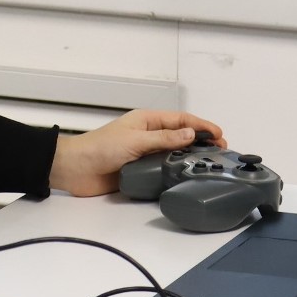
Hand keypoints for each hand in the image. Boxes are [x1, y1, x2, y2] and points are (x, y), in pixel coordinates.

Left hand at [48, 109, 226, 197]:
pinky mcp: (140, 170)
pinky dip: (176, 171)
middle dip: (201, 141)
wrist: (75, 169)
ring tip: (210, 164)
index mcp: (147, 121)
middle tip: (221, 151)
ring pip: (174, 153)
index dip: (201, 126)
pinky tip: (188, 177)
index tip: (219, 134)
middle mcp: (148, 135)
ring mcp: (145, 153)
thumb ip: (164, 139)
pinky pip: (163, 169)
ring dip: (191, 157)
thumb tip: (191, 134)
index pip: (181, 120)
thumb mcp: (136, 140)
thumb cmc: (100, 148)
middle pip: (181, 136)